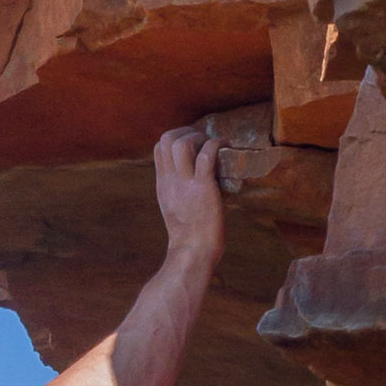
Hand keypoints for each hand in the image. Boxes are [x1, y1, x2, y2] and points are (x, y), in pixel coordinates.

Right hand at [153, 125, 224, 269]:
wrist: (193, 253)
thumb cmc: (190, 236)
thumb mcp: (175, 208)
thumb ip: (179, 190)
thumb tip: (195, 179)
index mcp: (163, 184)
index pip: (158, 148)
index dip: (176, 137)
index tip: (193, 143)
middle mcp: (171, 181)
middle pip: (166, 140)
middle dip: (186, 131)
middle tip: (203, 140)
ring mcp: (185, 184)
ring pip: (182, 143)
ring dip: (200, 137)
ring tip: (213, 144)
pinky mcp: (203, 188)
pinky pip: (207, 155)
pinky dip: (217, 144)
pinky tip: (226, 146)